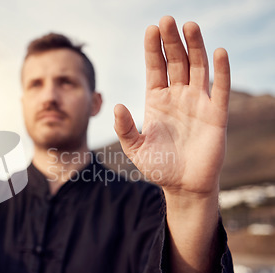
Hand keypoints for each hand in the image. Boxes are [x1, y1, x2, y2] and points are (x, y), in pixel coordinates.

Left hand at [114, 16, 229, 195]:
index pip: (155, 68)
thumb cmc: (159, 167)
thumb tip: (116, 105)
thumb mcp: (135, 148)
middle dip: (171, 41)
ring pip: (197, 68)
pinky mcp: (216, 114)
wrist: (183, 187)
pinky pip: (220, 88)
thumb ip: (125, 128)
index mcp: (156, 101)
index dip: (153, 49)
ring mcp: (198, 103)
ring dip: (195, 47)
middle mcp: (177, 96)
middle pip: (175, 62)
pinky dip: (221, 70)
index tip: (151, 29)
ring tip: (189, 26)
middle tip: (167, 19)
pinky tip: (218, 51)